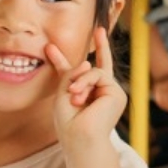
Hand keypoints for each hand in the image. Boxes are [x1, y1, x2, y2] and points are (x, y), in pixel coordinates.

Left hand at [48, 27, 127, 142]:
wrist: (80, 138)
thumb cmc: (69, 122)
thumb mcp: (62, 93)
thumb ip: (71, 74)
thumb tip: (87, 62)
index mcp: (82, 96)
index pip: (73, 75)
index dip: (61, 61)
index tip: (51, 49)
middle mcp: (99, 93)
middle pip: (99, 66)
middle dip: (101, 46)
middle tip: (99, 29)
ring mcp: (110, 93)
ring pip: (94, 71)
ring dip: (80, 83)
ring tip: (75, 98)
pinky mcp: (117, 93)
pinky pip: (100, 75)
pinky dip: (87, 83)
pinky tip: (81, 96)